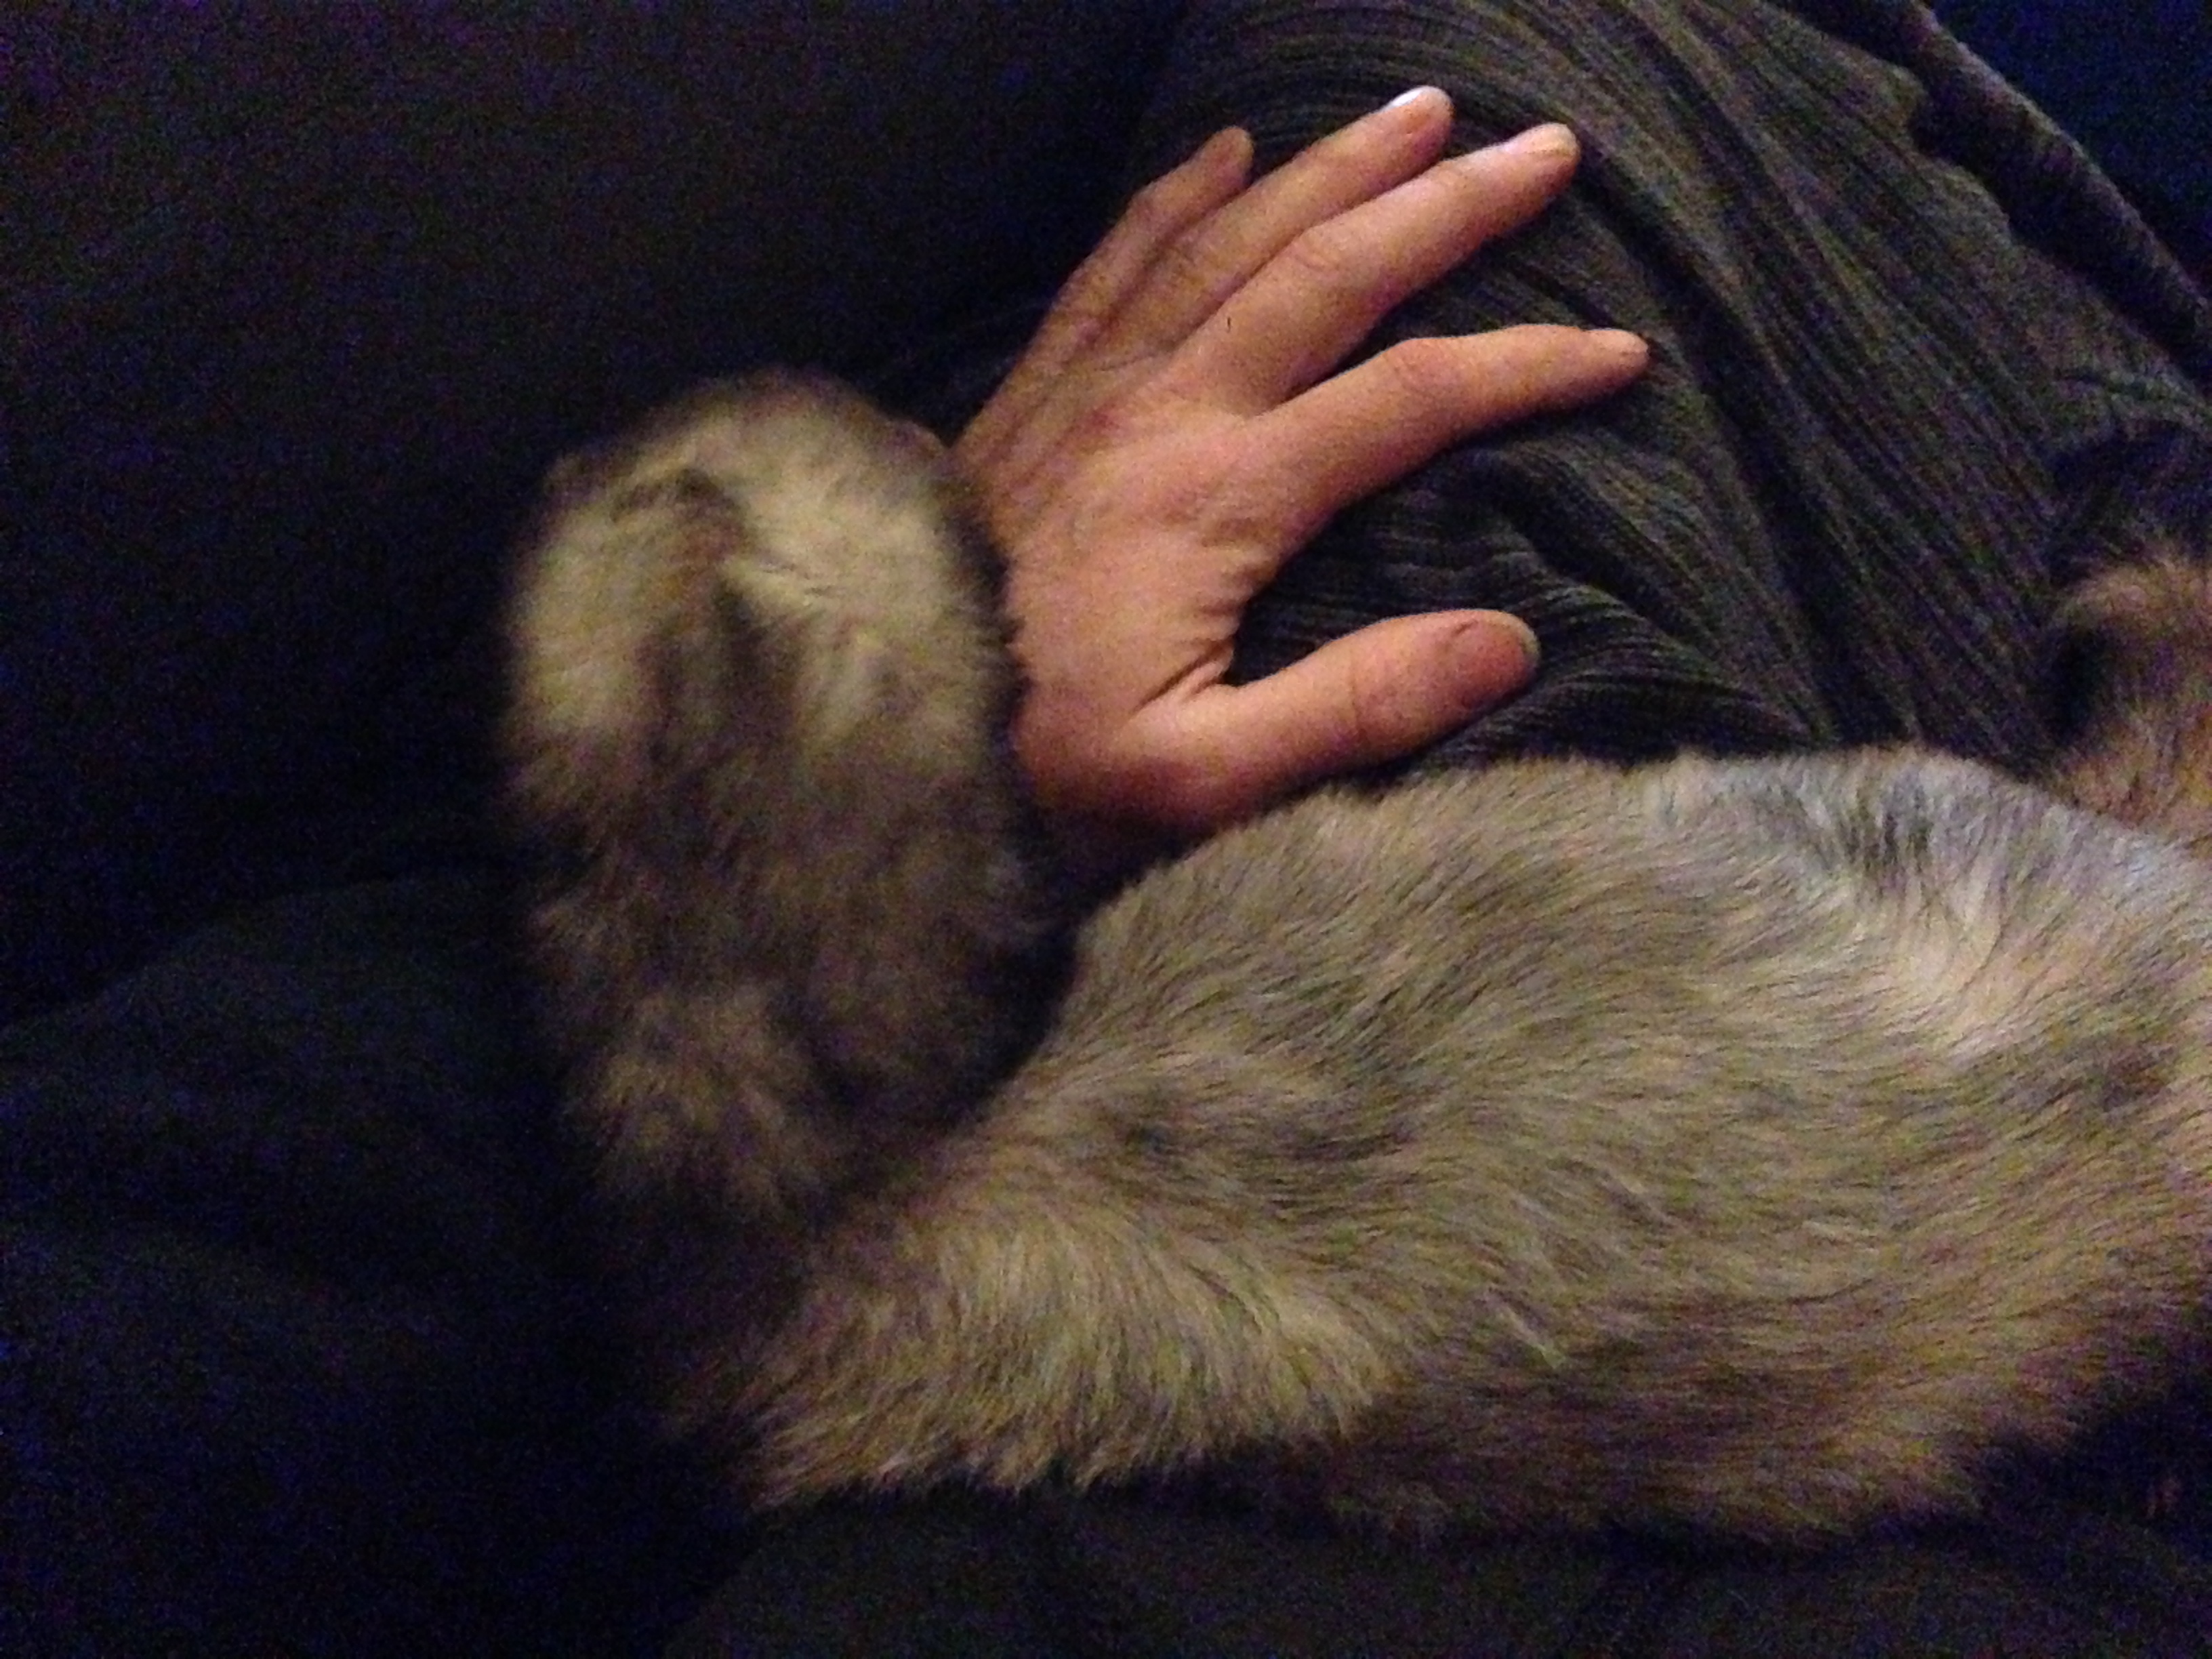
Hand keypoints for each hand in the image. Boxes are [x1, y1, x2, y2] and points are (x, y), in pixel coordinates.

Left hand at [956, 87, 1648, 873]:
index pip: (1408, 401)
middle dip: (1443, 207)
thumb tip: (1508, 643)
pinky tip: (1224, 151)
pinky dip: (1176, 200)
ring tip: (1416, 113)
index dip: (1522, 366)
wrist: (857, 722)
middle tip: (1541, 151)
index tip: (1617, 349)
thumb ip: (1353, 710)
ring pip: (1227, 241)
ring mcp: (1088, 391)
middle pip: (1326, 274)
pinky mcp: (1031, 397)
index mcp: (1219, 501)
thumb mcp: (1201, 782)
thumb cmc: (1033, 767)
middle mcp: (1160, 413)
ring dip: (1328, 171)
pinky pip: (1113, 265)